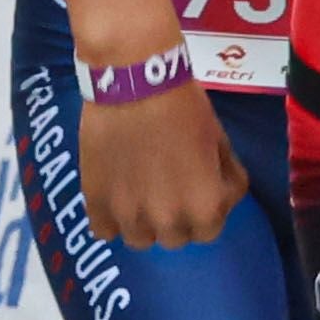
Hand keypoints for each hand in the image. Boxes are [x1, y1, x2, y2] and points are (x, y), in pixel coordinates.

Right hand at [80, 76, 247, 249]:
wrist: (134, 81)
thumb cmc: (184, 107)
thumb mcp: (220, 140)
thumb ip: (224, 176)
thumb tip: (220, 191)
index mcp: (205, 207)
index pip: (209, 230)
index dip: (205, 207)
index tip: (197, 186)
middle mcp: (168, 221)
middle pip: (174, 238)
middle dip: (176, 216)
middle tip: (168, 187)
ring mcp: (128, 215)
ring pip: (139, 238)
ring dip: (143, 222)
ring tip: (139, 195)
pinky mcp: (96, 202)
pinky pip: (104, 230)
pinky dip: (110, 219)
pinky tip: (114, 197)